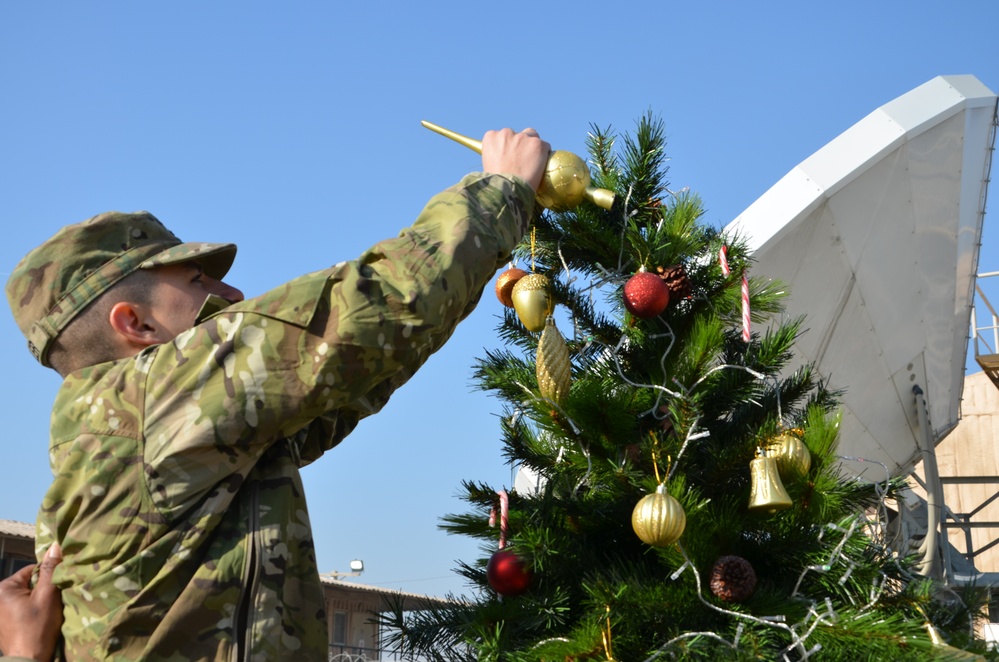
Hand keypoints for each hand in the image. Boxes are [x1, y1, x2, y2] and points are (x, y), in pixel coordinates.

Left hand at [0, 543, 62, 660]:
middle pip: (29, 584)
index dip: (49, 577)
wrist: (29, 660)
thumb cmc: (37, 627)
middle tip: (54, 602)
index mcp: (4, 588)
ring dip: (38, 601)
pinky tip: (39, 621)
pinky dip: (32, 612)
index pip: (33, 571)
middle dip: (43, 590)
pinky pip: (21, 609)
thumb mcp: (48, 595)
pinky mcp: (3, 624)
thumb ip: (51, 570)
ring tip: (47, 613)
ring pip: (26, 597)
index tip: (58, 589)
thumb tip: (55, 546)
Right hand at [481, 128, 550, 191]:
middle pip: (518, 134)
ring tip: (533, 164)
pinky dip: (545, 154)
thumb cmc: (497, 184)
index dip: (507, 147)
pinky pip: (545, 146)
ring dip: (533, 147)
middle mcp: (506, 133)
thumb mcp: (489, 165)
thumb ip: (497, 156)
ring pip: (532, 136)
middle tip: (522, 161)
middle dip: (521, 144)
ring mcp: (523, 137)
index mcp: (491, 137)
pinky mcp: (537, 144)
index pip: (502, 136)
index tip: (510, 157)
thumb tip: (505, 159)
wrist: (508, 191)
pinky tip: (542, 166)